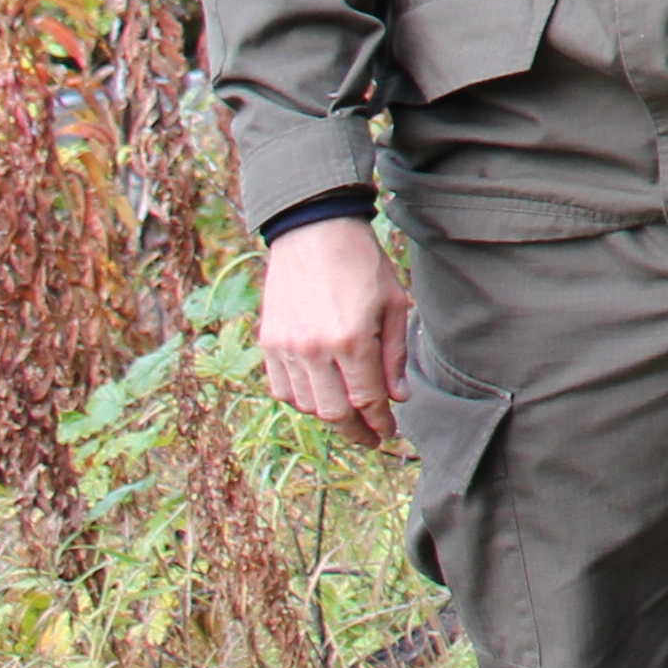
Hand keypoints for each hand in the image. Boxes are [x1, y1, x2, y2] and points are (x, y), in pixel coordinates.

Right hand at [254, 218, 410, 447]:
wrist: (314, 231)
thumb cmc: (361, 262)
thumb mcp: (392, 303)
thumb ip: (394, 355)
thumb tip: (398, 397)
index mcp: (350, 340)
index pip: (367, 399)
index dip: (380, 422)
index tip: (389, 432)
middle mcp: (314, 350)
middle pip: (334, 412)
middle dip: (355, 430)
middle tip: (371, 436)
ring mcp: (286, 348)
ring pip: (307, 405)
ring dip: (330, 415)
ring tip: (349, 413)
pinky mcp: (268, 342)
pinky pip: (282, 388)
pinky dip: (302, 399)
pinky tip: (320, 394)